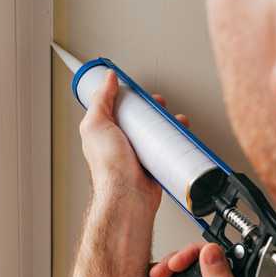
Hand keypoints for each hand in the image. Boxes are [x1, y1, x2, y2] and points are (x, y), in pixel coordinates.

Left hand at [79, 69, 188, 212]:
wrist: (128, 198)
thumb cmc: (109, 169)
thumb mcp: (96, 125)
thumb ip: (100, 100)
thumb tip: (108, 78)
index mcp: (104, 131)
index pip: (115, 106)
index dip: (127, 95)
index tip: (138, 89)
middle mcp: (119, 142)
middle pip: (138, 117)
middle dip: (151, 108)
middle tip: (159, 104)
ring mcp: (137, 153)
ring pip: (154, 132)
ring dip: (166, 123)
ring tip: (174, 119)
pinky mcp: (153, 164)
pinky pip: (166, 148)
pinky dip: (175, 141)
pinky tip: (179, 136)